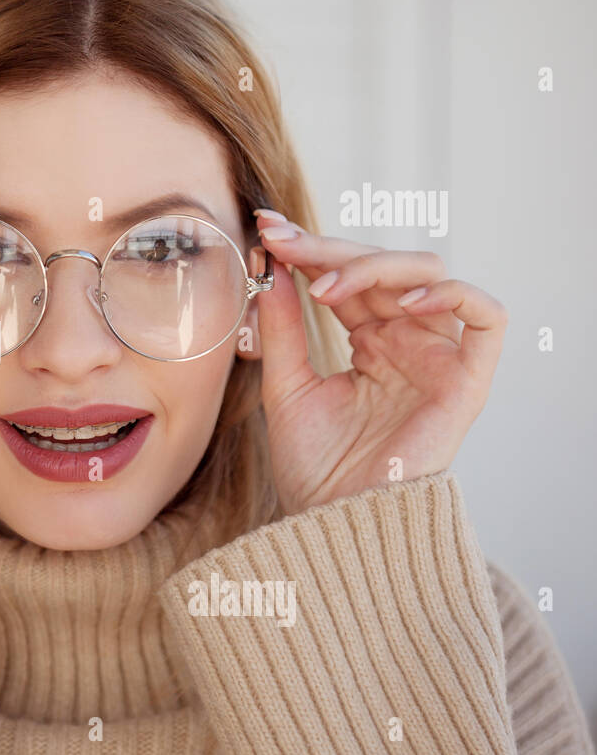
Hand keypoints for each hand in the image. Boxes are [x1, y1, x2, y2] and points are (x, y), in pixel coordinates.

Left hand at [250, 209, 507, 514]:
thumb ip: (283, 329)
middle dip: (332, 248)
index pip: (348, 278)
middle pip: (383, 268)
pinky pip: (485, 318)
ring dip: (376, 267)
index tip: (269, 231)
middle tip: (285, 241)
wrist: (335, 523)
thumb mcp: (287, 386)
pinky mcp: (467, 381)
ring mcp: (438, 358)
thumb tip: (272, 270)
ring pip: (430, 276)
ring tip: (324, 287)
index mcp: (369, 342)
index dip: (313, 250)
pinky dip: (452, 294)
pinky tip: (403, 299)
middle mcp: (406, 342)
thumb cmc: (314, 466)